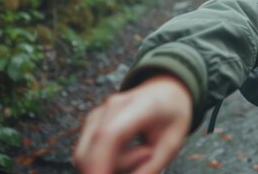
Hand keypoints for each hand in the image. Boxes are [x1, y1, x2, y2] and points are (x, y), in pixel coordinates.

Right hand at [73, 74, 193, 173]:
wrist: (166, 92)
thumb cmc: (172, 116)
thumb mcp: (172, 144)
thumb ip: (150, 168)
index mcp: (141, 106)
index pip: (109, 135)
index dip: (99, 164)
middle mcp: (113, 106)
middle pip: (90, 152)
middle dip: (106, 171)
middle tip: (145, 160)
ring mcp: (98, 113)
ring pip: (85, 156)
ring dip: (108, 167)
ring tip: (142, 153)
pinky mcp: (91, 122)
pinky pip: (87, 153)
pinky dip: (104, 162)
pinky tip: (128, 153)